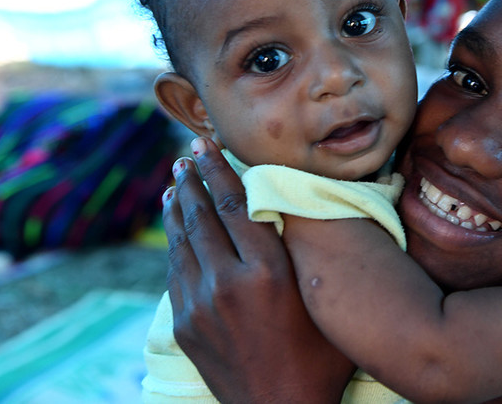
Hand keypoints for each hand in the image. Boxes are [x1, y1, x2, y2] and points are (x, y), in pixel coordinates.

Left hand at [163, 137, 354, 402]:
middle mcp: (227, 283)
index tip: (209, 144)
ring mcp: (200, 305)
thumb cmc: (321, 356)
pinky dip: (174, 241)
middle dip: (194, 180)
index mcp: (267, 272)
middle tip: (187, 152)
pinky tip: (176, 226)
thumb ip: (310, 253)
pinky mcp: (185, 325)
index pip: (237, 205)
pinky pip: (176, 271)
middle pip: (203, 216)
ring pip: (182, 241)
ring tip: (175, 180)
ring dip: (177, 206)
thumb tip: (297, 208)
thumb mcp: (326, 299)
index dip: (221, 170)